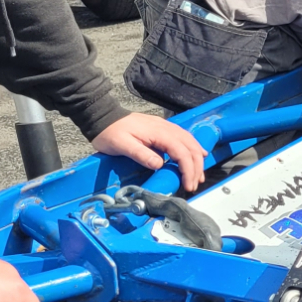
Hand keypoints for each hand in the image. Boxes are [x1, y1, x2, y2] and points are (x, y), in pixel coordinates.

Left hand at [92, 113, 206, 190]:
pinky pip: (185, 139)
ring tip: (198, 175)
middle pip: (190, 147)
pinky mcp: (163, 129)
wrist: (103, 117)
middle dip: (196, 167)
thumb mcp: (122, 145)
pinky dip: (193, 149)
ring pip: (190, 142)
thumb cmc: (110, 133)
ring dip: (197, 159)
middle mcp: (167, 128)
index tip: (187, 185)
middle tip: (193, 184)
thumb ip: (141, 154)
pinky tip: (197, 156)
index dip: (188, 169)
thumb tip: (160, 165)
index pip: (181, 152)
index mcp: (159, 133)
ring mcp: (166, 127)